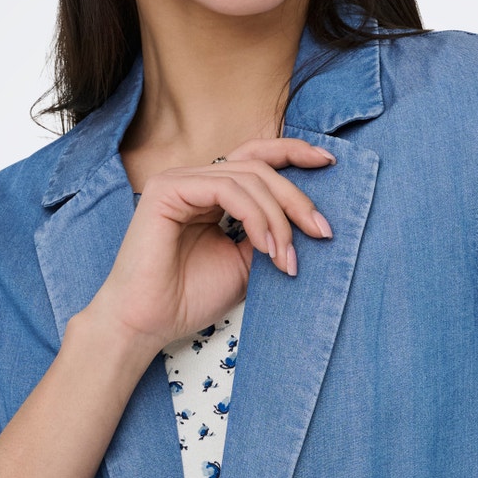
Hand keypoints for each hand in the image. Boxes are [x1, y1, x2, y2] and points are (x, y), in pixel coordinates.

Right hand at [79, 136, 336, 352]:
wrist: (148, 324)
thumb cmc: (189, 298)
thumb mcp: (246, 263)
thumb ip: (269, 234)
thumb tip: (305, 219)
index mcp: (211, 193)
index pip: (256, 159)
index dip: (293, 153)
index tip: (329, 164)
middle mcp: (194, 179)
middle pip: (260, 167)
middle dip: (297, 199)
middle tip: (322, 232)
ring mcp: (179, 180)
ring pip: (249, 178)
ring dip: (278, 218)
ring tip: (287, 258)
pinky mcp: (168, 188)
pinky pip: (227, 189)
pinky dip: (256, 217)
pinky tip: (266, 247)